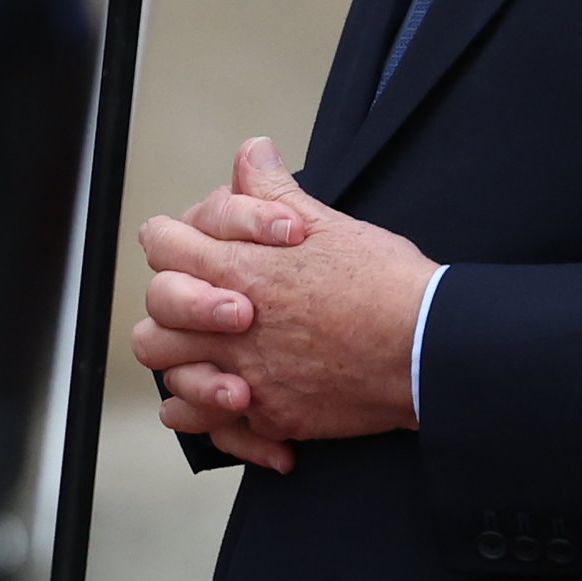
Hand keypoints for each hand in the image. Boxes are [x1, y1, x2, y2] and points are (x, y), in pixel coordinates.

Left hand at [131, 137, 435, 473]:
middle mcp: (230, 328)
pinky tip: (226, 402)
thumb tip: (251, 153)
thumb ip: (274, 190)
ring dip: (184, 363)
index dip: (172, 239)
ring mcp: (246, 377)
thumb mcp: (328, 222)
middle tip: (209, 304)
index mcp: (239, 269)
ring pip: (171, 375)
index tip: (188, 244)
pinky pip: (207, 427)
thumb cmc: (384, 283)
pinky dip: (207, 419)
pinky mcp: (269, 417)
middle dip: (174, 307)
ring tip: (213, 354)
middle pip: (155, 317)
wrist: (425, 347)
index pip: (163, 245)